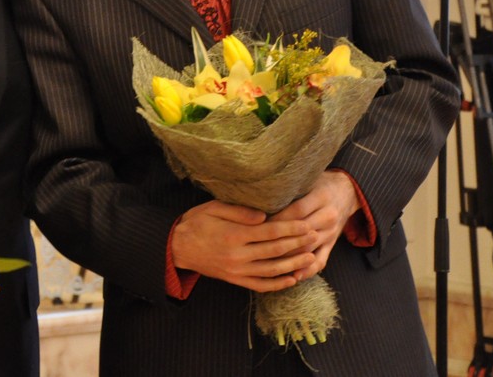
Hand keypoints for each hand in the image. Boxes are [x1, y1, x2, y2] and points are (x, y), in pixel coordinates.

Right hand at [171, 200, 318, 292]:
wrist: (176, 247)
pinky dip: (278, 284)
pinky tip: (293, 279)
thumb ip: (238, 211)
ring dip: (294, 265)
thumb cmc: (196, 223)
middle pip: (275, 251)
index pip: (270, 232)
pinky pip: (260, 285)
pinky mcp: (234, 280)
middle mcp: (237, 255)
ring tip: (312, 258)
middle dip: (298, 244)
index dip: (291, 229)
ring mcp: (237, 270)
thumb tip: (264, 215)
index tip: (307, 225)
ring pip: (272, 270)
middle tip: (316, 237)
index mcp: (233, 235)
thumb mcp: (213, 208)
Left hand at [268, 170, 360, 280]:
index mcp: (321, 197)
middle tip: (257, 246)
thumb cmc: (319, 183)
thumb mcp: (308, 180)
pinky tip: (294, 276)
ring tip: (268, 263)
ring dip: (289, 257)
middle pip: (301, 233)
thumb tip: (260, 193)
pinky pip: (322, 260)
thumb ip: (290, 188)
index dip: (278, 219)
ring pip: (308, 249)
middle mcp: (328, 216)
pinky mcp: (332, 244)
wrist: (347, 191)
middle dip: (279, 240)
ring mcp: (331, 233)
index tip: (258, 225)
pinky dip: (308, 270)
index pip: (296, 211)